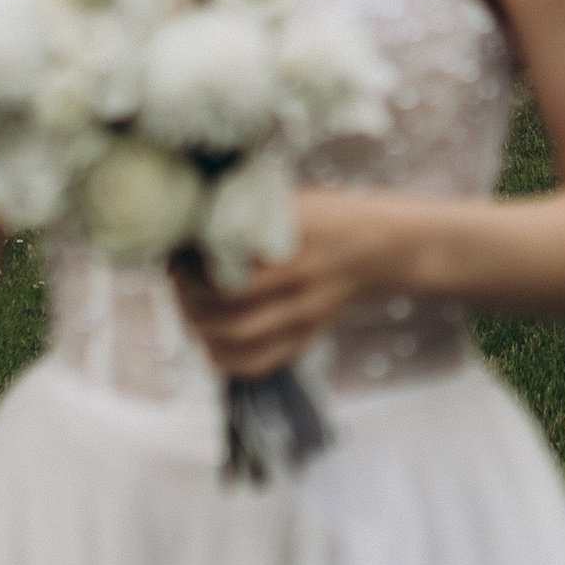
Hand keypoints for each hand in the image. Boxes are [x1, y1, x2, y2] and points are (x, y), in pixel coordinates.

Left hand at [170, 189, 430, 380]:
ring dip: (200, 324)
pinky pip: (259, 362)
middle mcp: (302, 275)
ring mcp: (307, 312)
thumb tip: (190, 227)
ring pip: (237, 334)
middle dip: (188, 293)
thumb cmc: (334, 217)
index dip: (191, 259)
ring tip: (190, 308)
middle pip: (226, 299)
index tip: (178, 252)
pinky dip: (225, 357)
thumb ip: (252, 214)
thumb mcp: (297, 202)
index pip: (227, 254)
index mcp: (296, 233)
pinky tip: (211, 340)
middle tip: (177, 280)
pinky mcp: (309, 337)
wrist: (386, 249)